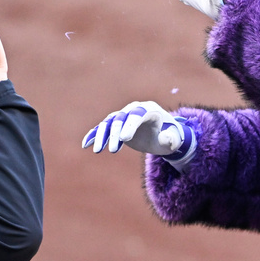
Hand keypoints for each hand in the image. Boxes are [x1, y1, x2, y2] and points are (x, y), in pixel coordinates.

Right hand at [82, 101, 198, 169]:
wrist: (162, 134)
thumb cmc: (169, 136)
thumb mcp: (174, 140)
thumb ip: (171, 140)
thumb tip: (165, 138)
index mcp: (149, 110)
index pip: (137, 115)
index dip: (130, 125)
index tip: (124, 139)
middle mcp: (134, 109)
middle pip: (121, 118)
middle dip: (115, 133)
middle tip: (112, 150)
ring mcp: (124, 116)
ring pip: (109, 123)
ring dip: (102, 136)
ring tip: (98, 151)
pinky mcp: (116, 124)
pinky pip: (102, 128)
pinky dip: (94, 135)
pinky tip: (86, 145)